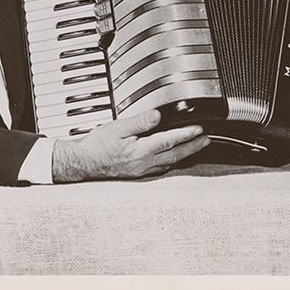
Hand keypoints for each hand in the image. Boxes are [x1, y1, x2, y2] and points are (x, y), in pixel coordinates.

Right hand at [51, 109, 209, 182]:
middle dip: (193, 147)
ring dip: (185, 154)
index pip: (170, 141)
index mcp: (141, 150)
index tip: (200, 130)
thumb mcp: (117, 127)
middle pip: (175, 155)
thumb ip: (139, 122)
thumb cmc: (97, 146)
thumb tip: (157, 116)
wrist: (83, 163)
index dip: (187, 134)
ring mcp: (142, 170)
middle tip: (206, 140)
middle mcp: (144, 163)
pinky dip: (172, 162)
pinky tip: (173, 159)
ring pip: (170, 163)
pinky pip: (161, 168)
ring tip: (195, 147)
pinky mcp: (137, 173)